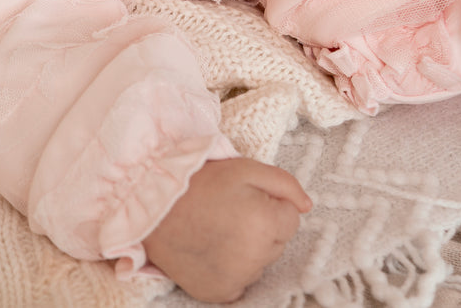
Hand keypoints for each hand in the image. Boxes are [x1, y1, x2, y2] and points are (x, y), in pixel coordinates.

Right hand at [142, 157, 311, 302]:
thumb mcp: (246, 168)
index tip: (245, 198)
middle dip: (262, 227)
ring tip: (217, 230)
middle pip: (277, 243)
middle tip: (229, 212)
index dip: (270, 205)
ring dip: (248, 250)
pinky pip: (241, 283)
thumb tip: (307, 206)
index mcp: (266, 224)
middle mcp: (255, 256)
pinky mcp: (219, 292)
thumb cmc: (199, 183)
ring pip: (260, 263)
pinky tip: (213, 251)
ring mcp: (236, 278)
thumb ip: (285, 185)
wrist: (153, 206)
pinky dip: (232, 270)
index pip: (291, 220)